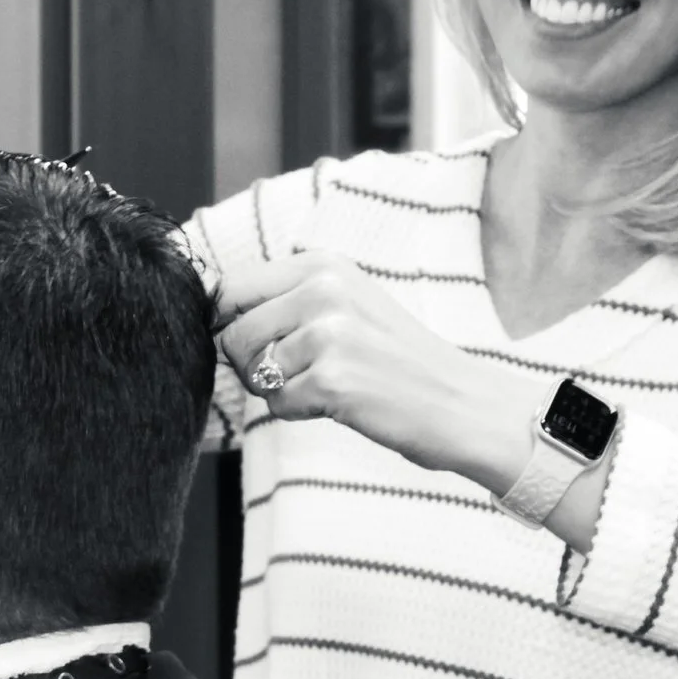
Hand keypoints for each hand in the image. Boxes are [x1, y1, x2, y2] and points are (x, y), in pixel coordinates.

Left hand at [215, 253, 544, 487]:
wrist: (463, 404)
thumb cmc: (401, 362)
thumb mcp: (349, 304)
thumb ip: (290, 299)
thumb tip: (214, 313)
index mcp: (323, 264)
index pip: (230, 287)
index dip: (227, 324)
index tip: (255, 345)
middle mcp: (322, 288)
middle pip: (232, 333)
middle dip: (252, 364)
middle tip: (304, 373)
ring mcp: (328, 332)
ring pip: (252, 371)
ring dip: (280, 390)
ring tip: (331, 385)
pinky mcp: (332, 378)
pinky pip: (277, 405)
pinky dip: (301, 414)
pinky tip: (343, 404)